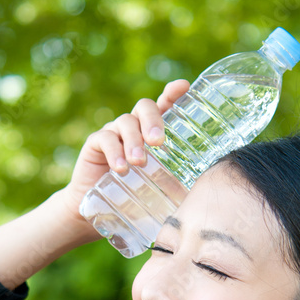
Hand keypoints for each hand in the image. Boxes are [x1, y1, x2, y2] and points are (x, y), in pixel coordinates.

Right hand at [59, 78, 189, 225]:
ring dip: (134, 141)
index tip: (183, 87)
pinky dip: (115, 152)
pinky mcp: (95, 144)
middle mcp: (134, 126)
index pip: (164, 105)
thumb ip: (177, 183)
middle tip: (158, 141)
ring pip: (126, 122)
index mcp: (152, 131)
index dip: (172, 94)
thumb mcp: (159, 188)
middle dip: (153, 120)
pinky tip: (121, 168)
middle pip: (145, 107)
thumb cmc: (134, 197)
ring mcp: (114, 132)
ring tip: (138, 162)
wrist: (96, 212)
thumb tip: (205, 190)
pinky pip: (105, 138)